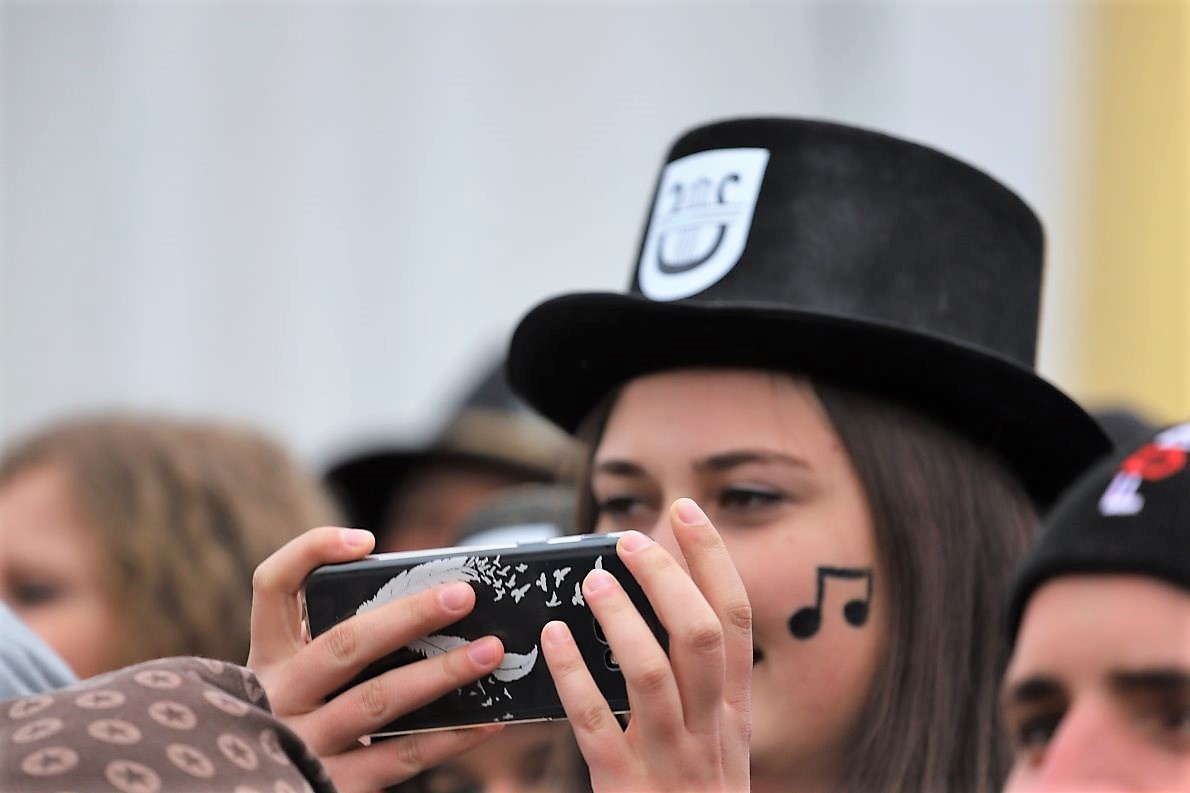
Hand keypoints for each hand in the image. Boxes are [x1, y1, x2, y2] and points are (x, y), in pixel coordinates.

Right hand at [247, 526, 506, 792]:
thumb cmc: (317, 718)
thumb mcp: (309, 677)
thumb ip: (348, 640)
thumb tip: (439, 601)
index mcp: (270, 654)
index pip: (273, 585)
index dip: (312, 552)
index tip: (366, 541)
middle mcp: (279, 695)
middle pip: (344, 644)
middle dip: (410, 616)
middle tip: (464, 595)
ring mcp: (303, 743)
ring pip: (377, 701)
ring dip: (441, 673)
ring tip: (490, 651)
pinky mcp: (333, 784)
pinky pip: (400, 757)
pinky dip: (450, 737)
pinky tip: (488, 719)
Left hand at [541, 498, 751, 791]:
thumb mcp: (714, 744)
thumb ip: (698, 687)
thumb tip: (658, 605)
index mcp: (734, 712)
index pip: (735, 620)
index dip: (713, 559)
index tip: (687, 512)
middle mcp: (712, 731)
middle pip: (700, 635)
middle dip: (668, 576)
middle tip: (632, 538)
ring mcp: (672, 761)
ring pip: (652, 672)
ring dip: (622, 617)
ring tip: (592, 580)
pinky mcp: (627, 788)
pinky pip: (596, 723)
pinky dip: (573, 675)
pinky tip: (552, 640)